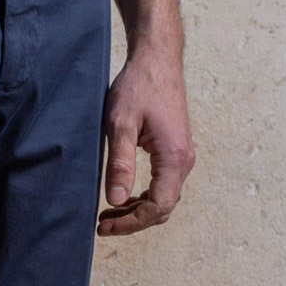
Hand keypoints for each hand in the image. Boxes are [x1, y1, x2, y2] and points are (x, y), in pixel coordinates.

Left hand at [96, 44, 195, 235]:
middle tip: (101, 224)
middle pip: (163, 208)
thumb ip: (120, 163)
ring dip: (137, 211)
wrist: (157, 60)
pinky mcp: (175, 152)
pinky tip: (122, 197)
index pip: (158, 206)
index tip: (104, 226)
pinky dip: (143, 197)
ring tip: (107, 214)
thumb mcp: (120, 124)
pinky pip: (163, 185)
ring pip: (164, 199)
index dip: (131, 223)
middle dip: (132, 221)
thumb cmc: (138, 86)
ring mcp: (182, 157)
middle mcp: (184, 160)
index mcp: (174, 157)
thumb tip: (116, 200)